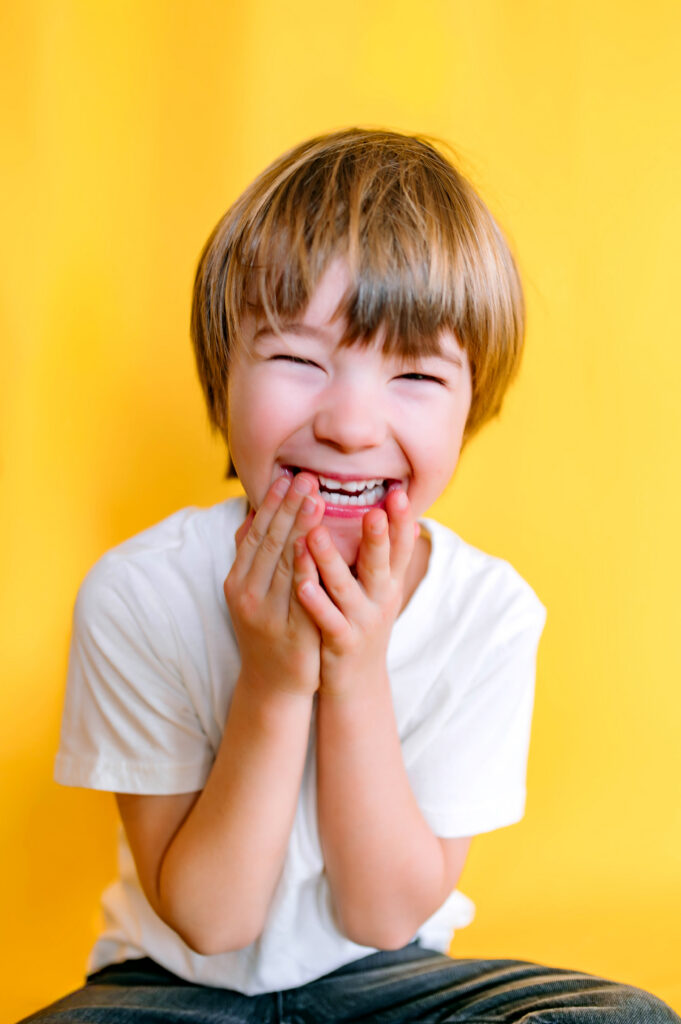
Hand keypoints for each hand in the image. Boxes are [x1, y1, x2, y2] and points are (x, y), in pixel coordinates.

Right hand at [224, 473, 324, 697]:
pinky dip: (306, 569)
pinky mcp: (291, 633)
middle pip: (270, 543)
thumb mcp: (252, 591)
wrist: (273, 684)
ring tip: (318, 499)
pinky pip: (300, 596)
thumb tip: (252, 511)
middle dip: (289, 507)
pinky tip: (316, 547)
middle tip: (308, 477)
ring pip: (285, 564)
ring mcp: (268, 615)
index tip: (288, 476)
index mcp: (238, 581)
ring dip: (300, 528)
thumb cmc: (269, 629)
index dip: (272, 505)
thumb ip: (252, 554)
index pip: (256, 534)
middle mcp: (248, 595)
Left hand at [294, 487, 416, 696]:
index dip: (401, 520)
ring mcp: (362, 622)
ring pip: (345, 588)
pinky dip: (315, 602)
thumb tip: (391, 510)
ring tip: (316, 534)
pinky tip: (301, 585)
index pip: (400, 545)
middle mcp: (381, 599)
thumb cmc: (362, 621)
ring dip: (330, 560)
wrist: (358, 681)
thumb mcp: (377, 588)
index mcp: (389, 581)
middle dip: (379, 538)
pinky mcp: (342, 643)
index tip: (398, 492)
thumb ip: (379, 554)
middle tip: (375, 511)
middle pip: (381, 564)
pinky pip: (327, 620)